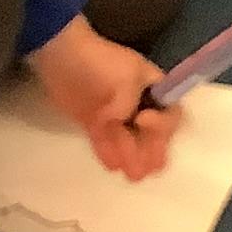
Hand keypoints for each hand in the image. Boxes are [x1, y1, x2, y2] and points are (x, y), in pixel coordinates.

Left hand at [26, 17, 179, 179]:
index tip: (142, 120)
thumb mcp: (125, 78)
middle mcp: (138, 103)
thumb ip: (127, 106)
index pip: (169, 112)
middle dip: (152, 150)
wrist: (61, 55)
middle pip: (151, 132)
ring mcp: (114, 113)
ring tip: (133, 177)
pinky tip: (112, 166)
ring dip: (132, 157)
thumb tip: (119, 124)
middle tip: (149, 170)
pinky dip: (109, 152)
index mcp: (154, 88)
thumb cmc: (101, 62)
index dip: (163, 123)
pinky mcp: (93, 121)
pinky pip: (105, 141)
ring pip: (128, 140)